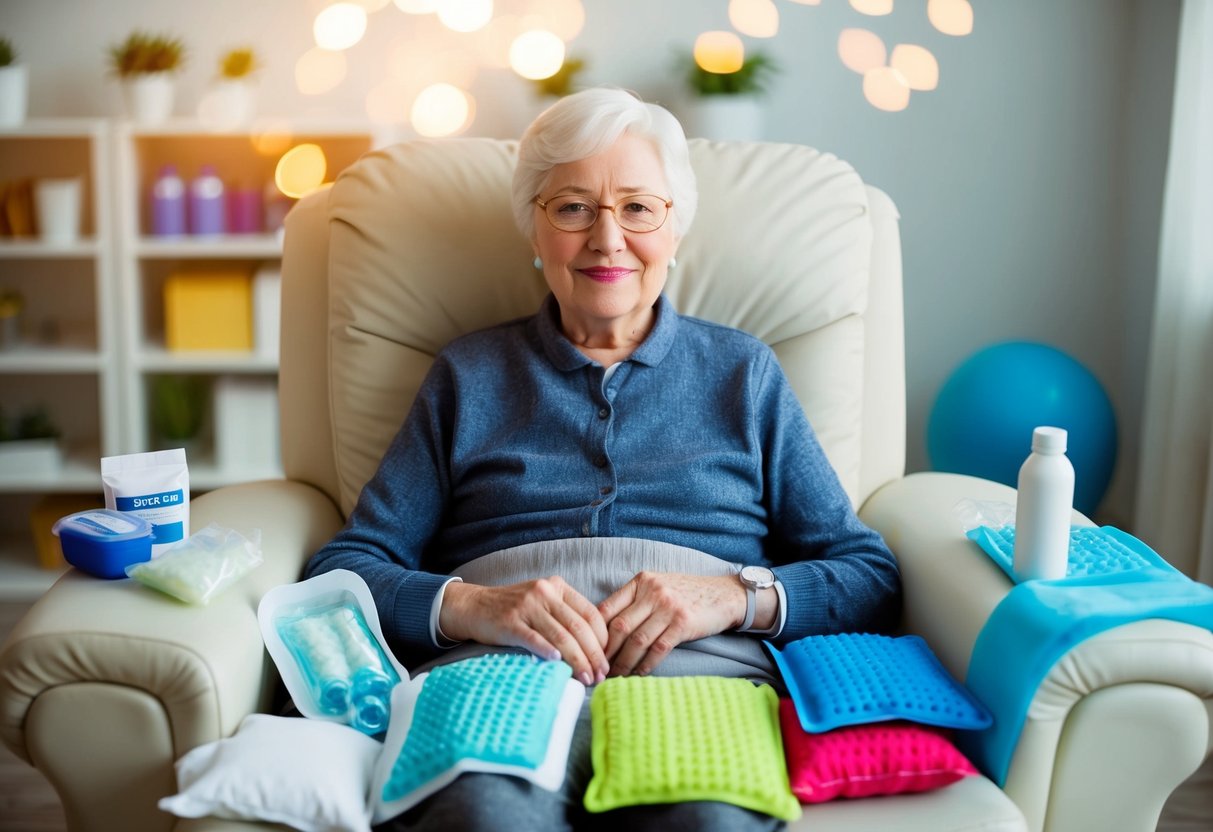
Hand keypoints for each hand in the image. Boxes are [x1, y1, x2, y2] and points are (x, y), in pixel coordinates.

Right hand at [439, 577, 609, 685]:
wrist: (474, 606)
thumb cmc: (514, 610)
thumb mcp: (543, 603)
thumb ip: (565, 617)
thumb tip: (594, 650)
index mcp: (558, 587)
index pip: (591, 613)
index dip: (603, 640)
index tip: (607, 661)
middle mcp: (545, 592)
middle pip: (578, 627)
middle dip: (594, 655)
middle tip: (601, 676)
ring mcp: (526, 606)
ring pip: (560, 636)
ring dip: (577, 660)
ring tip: (586, 678)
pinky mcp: (510, 622)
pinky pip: (533, 638)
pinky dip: (547, 651)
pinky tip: (558, 663)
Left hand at [597, 572, 746, 676]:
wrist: (724, 595)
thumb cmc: (687, 594)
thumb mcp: (658, 587)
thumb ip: (635, 601)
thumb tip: (605, 630)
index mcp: (641, 581)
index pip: (608, 607)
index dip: (595, 633)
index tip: (589, 650)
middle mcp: (653, 591)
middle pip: (619, 626)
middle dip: (606, 651)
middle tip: (598, 668)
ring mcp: (668, 606)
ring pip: (636, 640)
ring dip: (624, 662)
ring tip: (615, 676)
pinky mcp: (683, 623)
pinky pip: (658, 649)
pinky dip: (645, 665)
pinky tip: (638, 674)